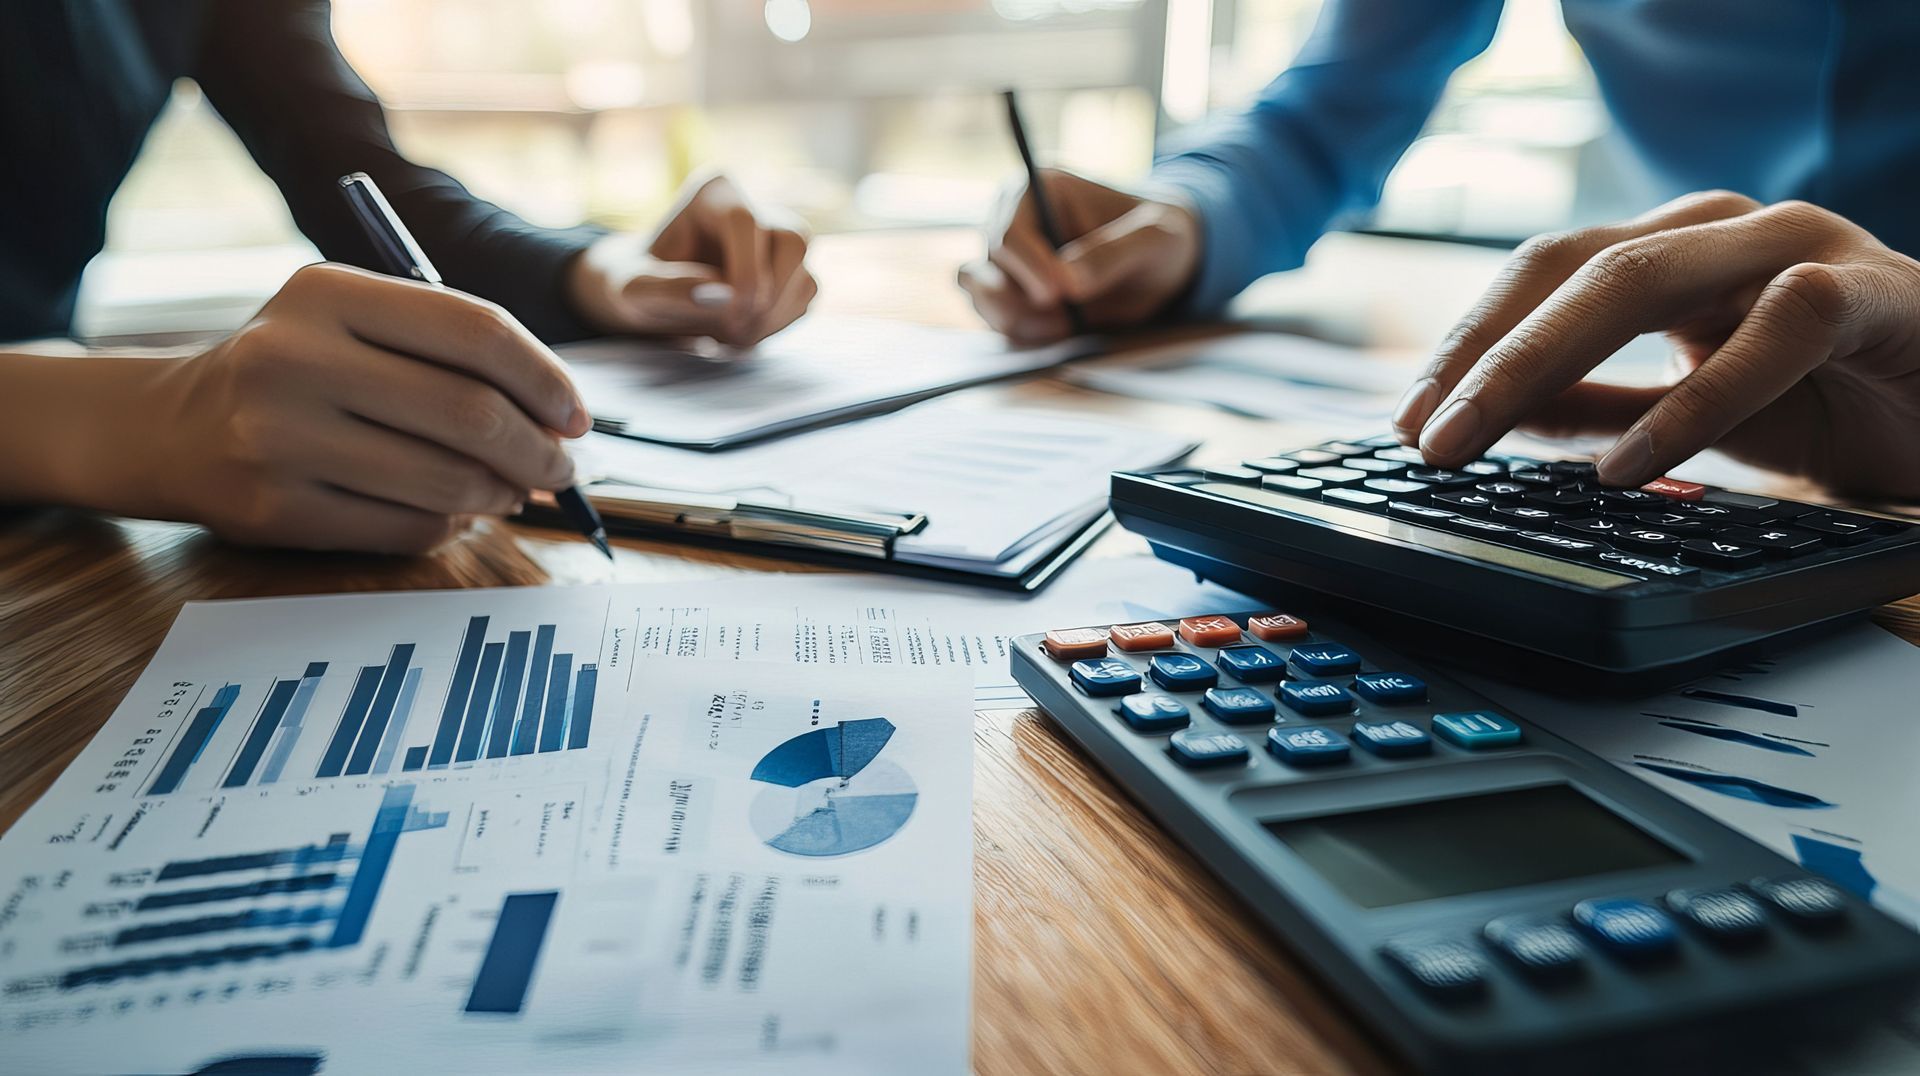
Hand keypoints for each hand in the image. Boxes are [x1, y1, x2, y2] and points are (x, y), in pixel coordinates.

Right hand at [127, 263, 589, 552]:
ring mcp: (281, 439)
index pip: (475, 330)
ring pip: (448, 481)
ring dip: (504, 494)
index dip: (545, 378)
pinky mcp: (278, 510)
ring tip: (515, 490)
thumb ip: (448, 348)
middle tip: (561, 467)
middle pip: (471, 414)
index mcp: (327, 293)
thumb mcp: (351, 320)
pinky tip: (456, 512)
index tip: (577, 415)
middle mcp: (296, 359)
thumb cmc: (297, 367)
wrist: (170, 426)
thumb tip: (561, 418)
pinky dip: (452, 525)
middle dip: (539, 450)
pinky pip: (407, 528)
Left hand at [568, 172, 814, 347]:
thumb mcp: (633, 291)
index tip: (728, 313)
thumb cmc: (637, 286)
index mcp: (712, 195)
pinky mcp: (791, 271)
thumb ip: (668, 289)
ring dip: (776, 315)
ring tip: (734, 338)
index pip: (747, 220)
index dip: (746, 270)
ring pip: (805, 272)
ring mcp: (777, 240)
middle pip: (793, 240)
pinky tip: (745, 333)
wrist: (650, 300)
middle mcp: (753, 208)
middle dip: (771, 293)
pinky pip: (806, 296)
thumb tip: (722, 295)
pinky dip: (780, 324)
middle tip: (734, 329)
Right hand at [959, 169, 1201, 342]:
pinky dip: (1024, 334)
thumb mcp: (1154, 240)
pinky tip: (1062, 331)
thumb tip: (1068, 282)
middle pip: (983, 270)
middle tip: (1067, 320)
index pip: (1008, 232)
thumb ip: (1111, 255)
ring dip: (1018, 322)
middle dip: (1020, 303)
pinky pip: (997, 322)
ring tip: (1069, 324)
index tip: (1059, 295)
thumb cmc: (1161, 237)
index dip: (1028, 268)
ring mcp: (1007, 264)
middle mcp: (1011, 223)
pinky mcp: (1013, 298)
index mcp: (1038, 191)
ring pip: (982, 298)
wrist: (1165, 265)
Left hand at [1394, 191, 1919, 498]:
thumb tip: (1496, 417)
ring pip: (1642, 279)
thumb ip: (1601, 406)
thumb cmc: (1842, 401)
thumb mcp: (1693, 414)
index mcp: (1675, 251)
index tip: (1407, 417)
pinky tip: (1628, 465)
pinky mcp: (1871, 292)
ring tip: (1475, 438)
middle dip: (1480, 355)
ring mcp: (1798, 248)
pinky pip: (1774, 328)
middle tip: (1420, 436)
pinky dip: (1693, 400)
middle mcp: (1723, 233)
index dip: (1466, 341)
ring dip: (1540, 364)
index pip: (1541, 273)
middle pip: (1569, 268)